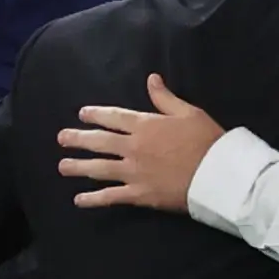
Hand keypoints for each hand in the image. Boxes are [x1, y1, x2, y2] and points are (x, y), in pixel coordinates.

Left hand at [57, 74, 224, 211]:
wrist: (217, 175)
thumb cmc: (206, 141)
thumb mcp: (189, 112)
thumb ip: (165, 98)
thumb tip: (151, 78)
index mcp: (145, 125)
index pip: (114, 117)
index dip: (96, 115)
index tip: (83, 114)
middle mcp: (133, 147)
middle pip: (99, 142)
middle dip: (78, 139)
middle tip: (62, 138)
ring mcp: (133, 172)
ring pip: (99, 168)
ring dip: (78, 167)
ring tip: (63, 166)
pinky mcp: (139, 194)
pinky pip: (111, 196)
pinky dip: (93, 199)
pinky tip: (79, 200)